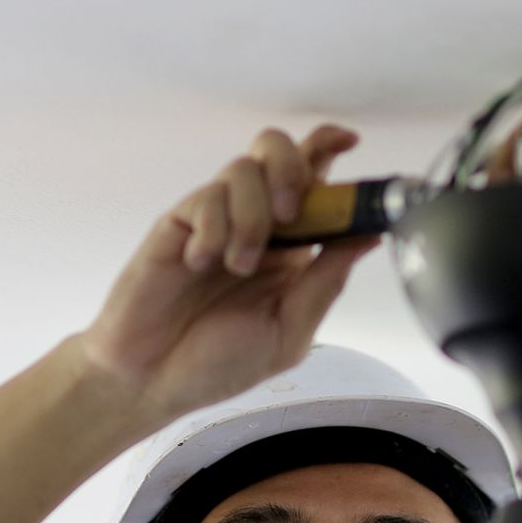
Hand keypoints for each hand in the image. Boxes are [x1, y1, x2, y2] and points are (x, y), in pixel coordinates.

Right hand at [76, 124, 385, 424]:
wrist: (151, 380)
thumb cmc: (216, 363)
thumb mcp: (288, 333)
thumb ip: (326, 282)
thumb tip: (370, 236)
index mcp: (292, 250)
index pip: (316, 181)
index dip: (331, 149)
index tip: (350, 142)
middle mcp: (255, 225)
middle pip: (278, 150)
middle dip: (292, 169)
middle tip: (290, 214)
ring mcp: (215, 221)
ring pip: (244, 170)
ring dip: (251, 217)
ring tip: (238, 266)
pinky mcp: (178, 224)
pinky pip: (206, 197)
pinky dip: (213, 229)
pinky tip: (200, 263)